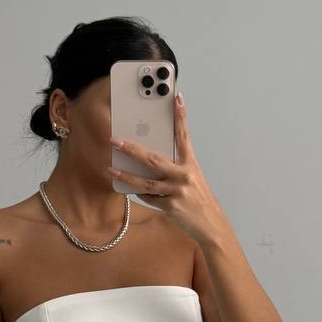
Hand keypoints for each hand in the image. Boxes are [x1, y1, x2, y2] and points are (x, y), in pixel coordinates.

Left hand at [107, 90, 226, 244]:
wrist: (210, 224)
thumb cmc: (198, 198)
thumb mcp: (191, 178)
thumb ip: (174, 167)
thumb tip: (148, 159)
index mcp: (190, 163)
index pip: (184, 135)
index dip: (180, 116)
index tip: (176, 98)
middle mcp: (184, 175)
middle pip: (153, 159)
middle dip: (131, 148)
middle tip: (115, 140)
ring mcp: (177, 191)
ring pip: (145, 182)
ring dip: (126, 176)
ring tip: (111, 169)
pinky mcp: (171, 206)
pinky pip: (149, 198)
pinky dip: (139, 194)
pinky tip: (131, 190)